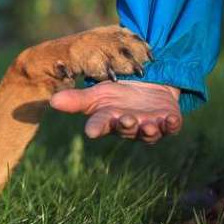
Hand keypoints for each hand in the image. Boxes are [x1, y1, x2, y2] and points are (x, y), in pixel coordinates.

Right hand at [50, 80, 181, 143]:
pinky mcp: (168, 122)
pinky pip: (172, 127)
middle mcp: (128, 127)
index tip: (91, 131)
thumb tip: (51, 101)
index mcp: (108, 120)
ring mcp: (148, 126)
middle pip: (125, 130)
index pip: (99, 125)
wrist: (147, 89)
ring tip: (149, 124)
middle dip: (126, 126)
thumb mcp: (96, 94)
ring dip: (149, 130)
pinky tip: (171, 118)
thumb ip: (76, 100)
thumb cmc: (117, 95)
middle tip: (125, 119)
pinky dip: (172, 124)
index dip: (96, 128)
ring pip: (148, 133)